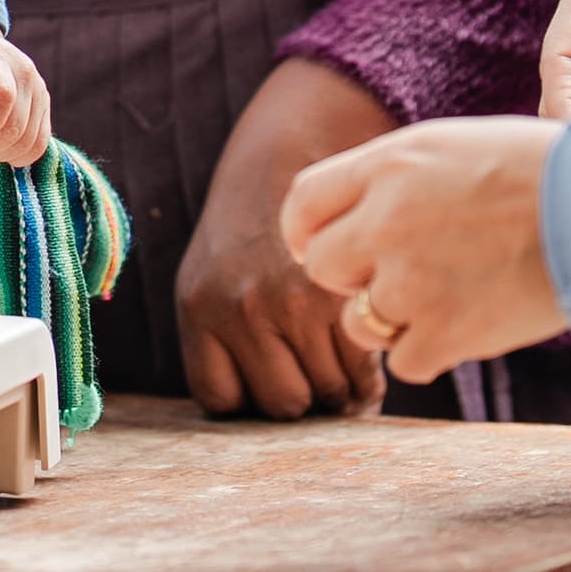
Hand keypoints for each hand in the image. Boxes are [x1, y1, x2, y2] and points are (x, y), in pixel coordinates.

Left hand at [175, 58, 395, 418]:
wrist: (297, 153)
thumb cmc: (253, 234)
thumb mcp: (211, 277)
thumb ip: (220, 344)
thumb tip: (254, 418)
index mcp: (200, 308)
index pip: (221, 401)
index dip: (249, 403)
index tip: (269, 387)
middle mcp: (243, 308)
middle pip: (283, 406)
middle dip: (303, 401)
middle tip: (317, 380)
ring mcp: (295, 303)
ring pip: (329, 395)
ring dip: (341, 393)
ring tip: (344, 367)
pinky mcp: (345, 297)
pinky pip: (364, 372)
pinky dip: (370, 378)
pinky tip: (367, 356)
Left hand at [281, 117, 569, 386]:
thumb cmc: (544, 171)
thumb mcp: (454, 146)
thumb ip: (396, 178)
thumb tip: (352, 216)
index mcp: (388, 165)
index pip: (302, 204)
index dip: (308, 233)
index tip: (325, 248)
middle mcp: (387, 221)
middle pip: (322, 267)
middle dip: (352, 276)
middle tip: (397, 274)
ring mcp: (413, 280)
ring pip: (358, 323)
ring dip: (390, 319)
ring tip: (444, 297)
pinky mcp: (447, 332)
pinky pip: (404, 361)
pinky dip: (431, 351)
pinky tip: (467, 325)